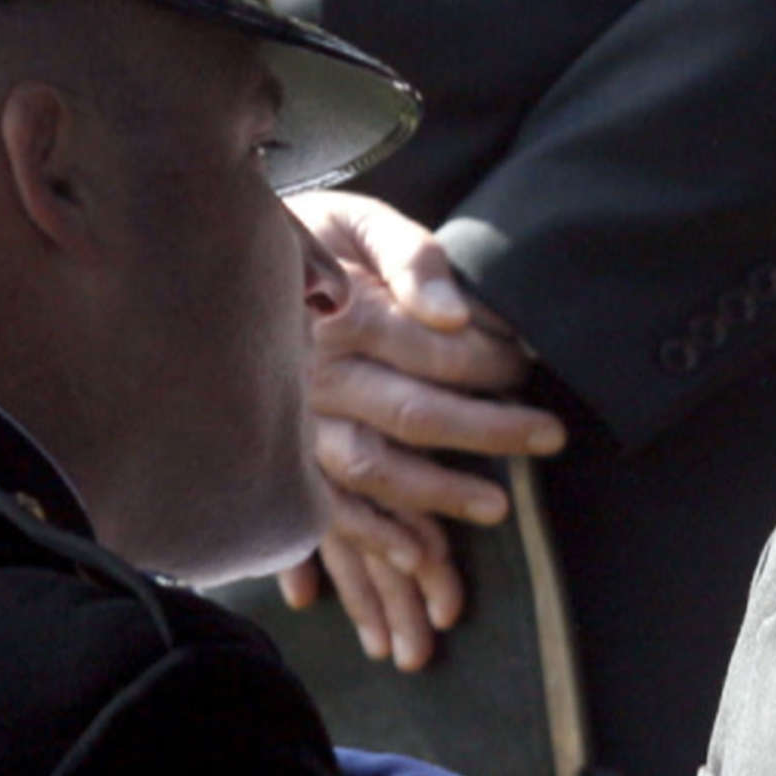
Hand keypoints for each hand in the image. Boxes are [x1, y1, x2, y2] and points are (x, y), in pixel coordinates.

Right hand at [277, 191, 564, 669]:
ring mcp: (293, 421)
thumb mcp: (359, 220)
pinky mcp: (280, 454)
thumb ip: (411, 257)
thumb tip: (453, 316)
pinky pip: (325, 505)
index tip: (528, 363)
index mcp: (338, 314)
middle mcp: (312, 376)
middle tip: (551, 435)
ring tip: (496, 507)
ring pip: (372, 468)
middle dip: (488, 430)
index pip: (432, 351)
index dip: (490, 361)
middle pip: (412, 413)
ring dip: (435, 495)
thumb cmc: (315, 240)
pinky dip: (368, 534)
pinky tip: (415, 555)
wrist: (223, 264)